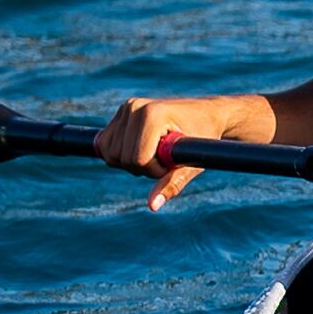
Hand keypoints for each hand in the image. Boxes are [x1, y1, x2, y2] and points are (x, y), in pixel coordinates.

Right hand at [95, 95, 253, 209]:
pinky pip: (105, 146)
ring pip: (110, 154)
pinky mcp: (121, 113)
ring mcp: (126, 108)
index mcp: (152, 115)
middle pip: (120, 158)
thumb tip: (152, 206)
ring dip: (132, 163)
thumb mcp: (192, 164)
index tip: (173, 162)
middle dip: (143, 168)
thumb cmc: (204, 139)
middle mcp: (134, 107)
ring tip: (156, 152)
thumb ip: (171, 184)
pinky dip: (122, 156)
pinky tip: (143, 148)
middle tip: (165, 158)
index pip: (137, 159)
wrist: (208, 115)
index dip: (155, 171)